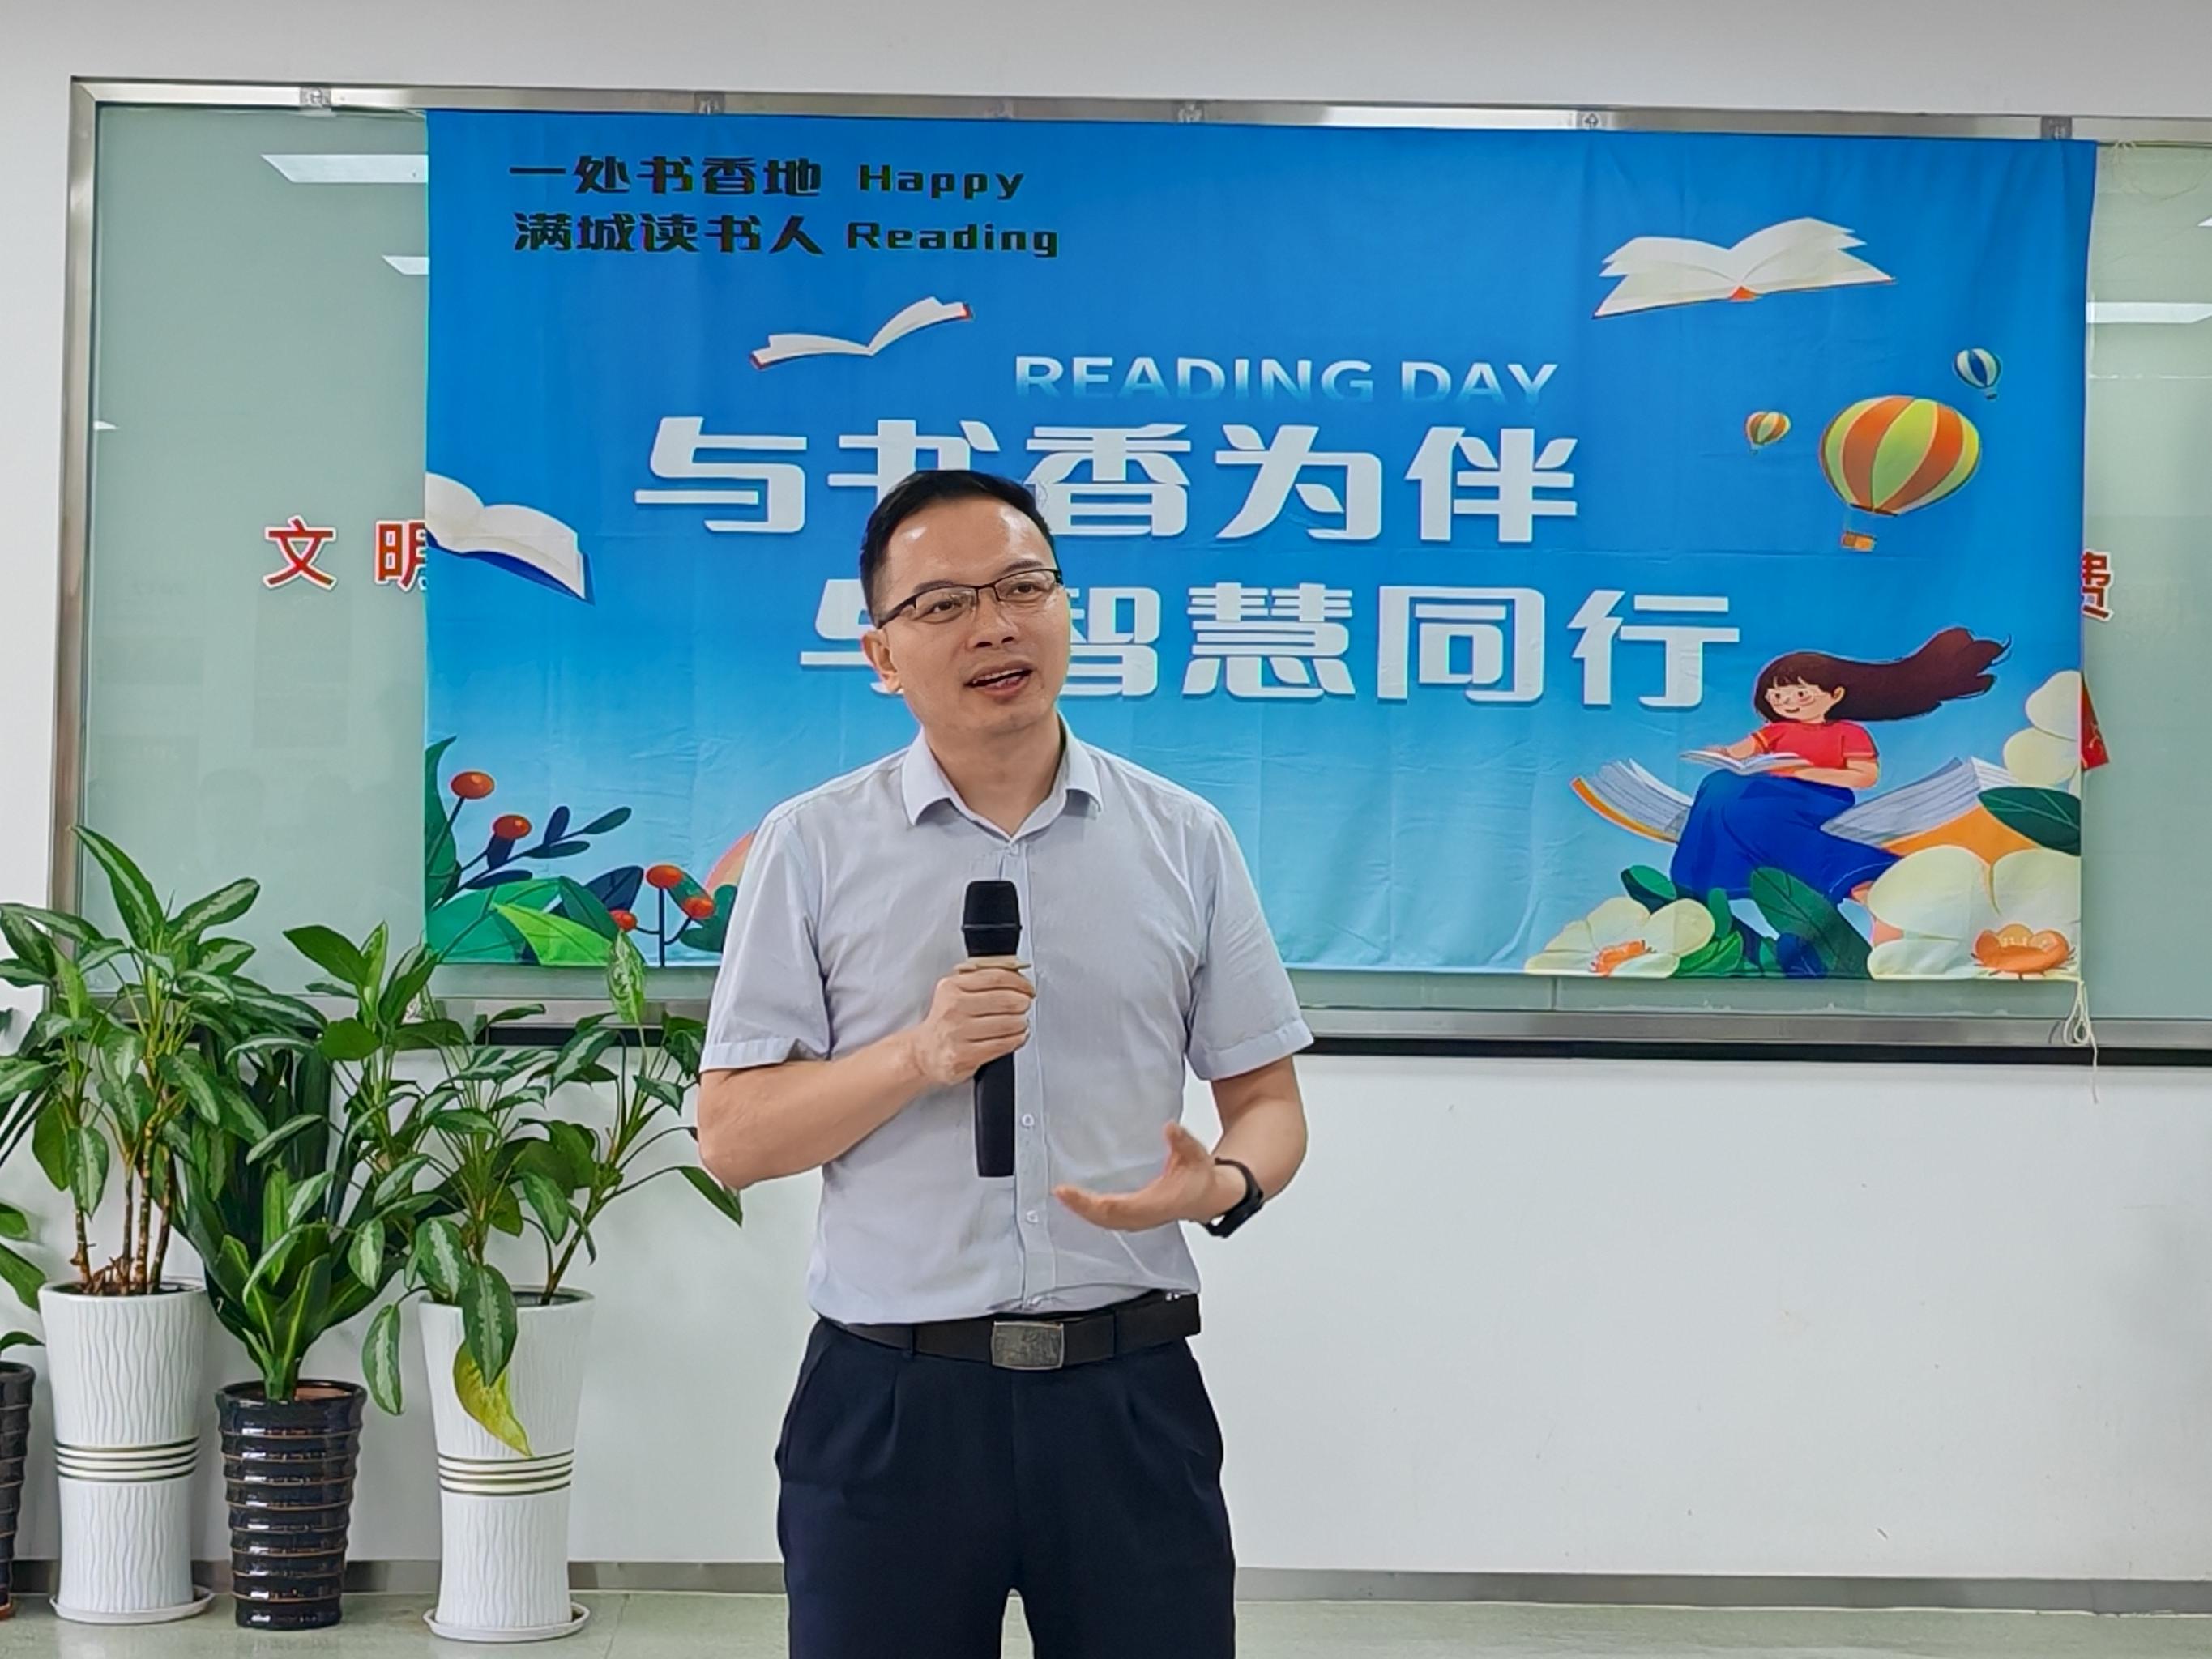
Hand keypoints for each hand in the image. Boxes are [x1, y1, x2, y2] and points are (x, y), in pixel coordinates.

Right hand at [905, 964, 1033, 1086]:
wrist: (925, 1053)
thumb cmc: (945, 1022)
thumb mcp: (955, 992)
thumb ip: (981, 980)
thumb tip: (1016, 975)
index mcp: (952, 987)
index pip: (996, 977)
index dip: (1019, 982)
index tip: (1027, 988)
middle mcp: (953, 1009)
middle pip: (1005, 1000)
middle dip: (1022, 1002)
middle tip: (1024, 1004)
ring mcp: (959, 1033)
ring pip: (1007, 1023)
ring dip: (1021, 1022)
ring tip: (1020, 1022)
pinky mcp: (966, 1056)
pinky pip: (1003, 1044)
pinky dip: (1017, 1039)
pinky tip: (1017, 1036)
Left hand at [1055, 1123, 1242, 1232]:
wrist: (1211, 1197)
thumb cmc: (1201, 1178)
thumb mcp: (1194, 1154)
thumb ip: (1181, 1141)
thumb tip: (1170, 1128)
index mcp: (1153, 1204)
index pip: (1113, 1207)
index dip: (1088, 1202)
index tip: (1068, 1191)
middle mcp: (1142, 1216)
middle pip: (1103, 1219)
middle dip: (1079, 1207)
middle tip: (1059, 1193)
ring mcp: (1138, 1220)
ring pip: (1104, 1222)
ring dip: (1083, 1211)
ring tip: (1064, 1197)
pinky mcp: (1136, 1219)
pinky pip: (1108, 1221)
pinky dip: (1091, 1213)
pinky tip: (1080, 1204)